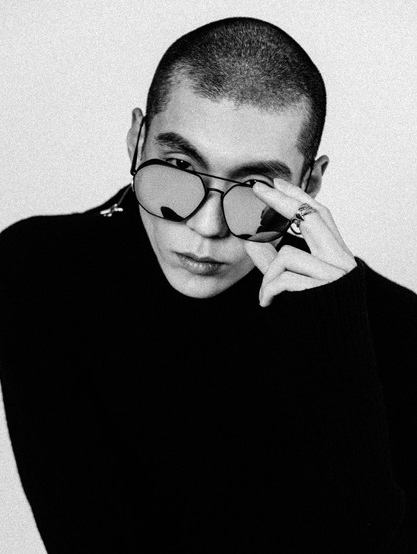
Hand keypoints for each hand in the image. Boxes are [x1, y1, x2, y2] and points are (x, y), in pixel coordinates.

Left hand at [244, 179, 356, 306]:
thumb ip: (272, 261)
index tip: (278, 181)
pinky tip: (268, 303)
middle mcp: (340, 259)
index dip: (298, 196)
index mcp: (335, 254)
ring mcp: (334, 274)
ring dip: (267, 276)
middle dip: (282, 201)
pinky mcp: (324, 289)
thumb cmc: (308, 313)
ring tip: (265, 295)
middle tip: (257, 188)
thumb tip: (250, 240)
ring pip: (288, 255)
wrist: (329, 349)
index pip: (319, 215)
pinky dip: (268, 290)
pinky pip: (283, 278)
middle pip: (311, 217)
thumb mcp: (289, 281)